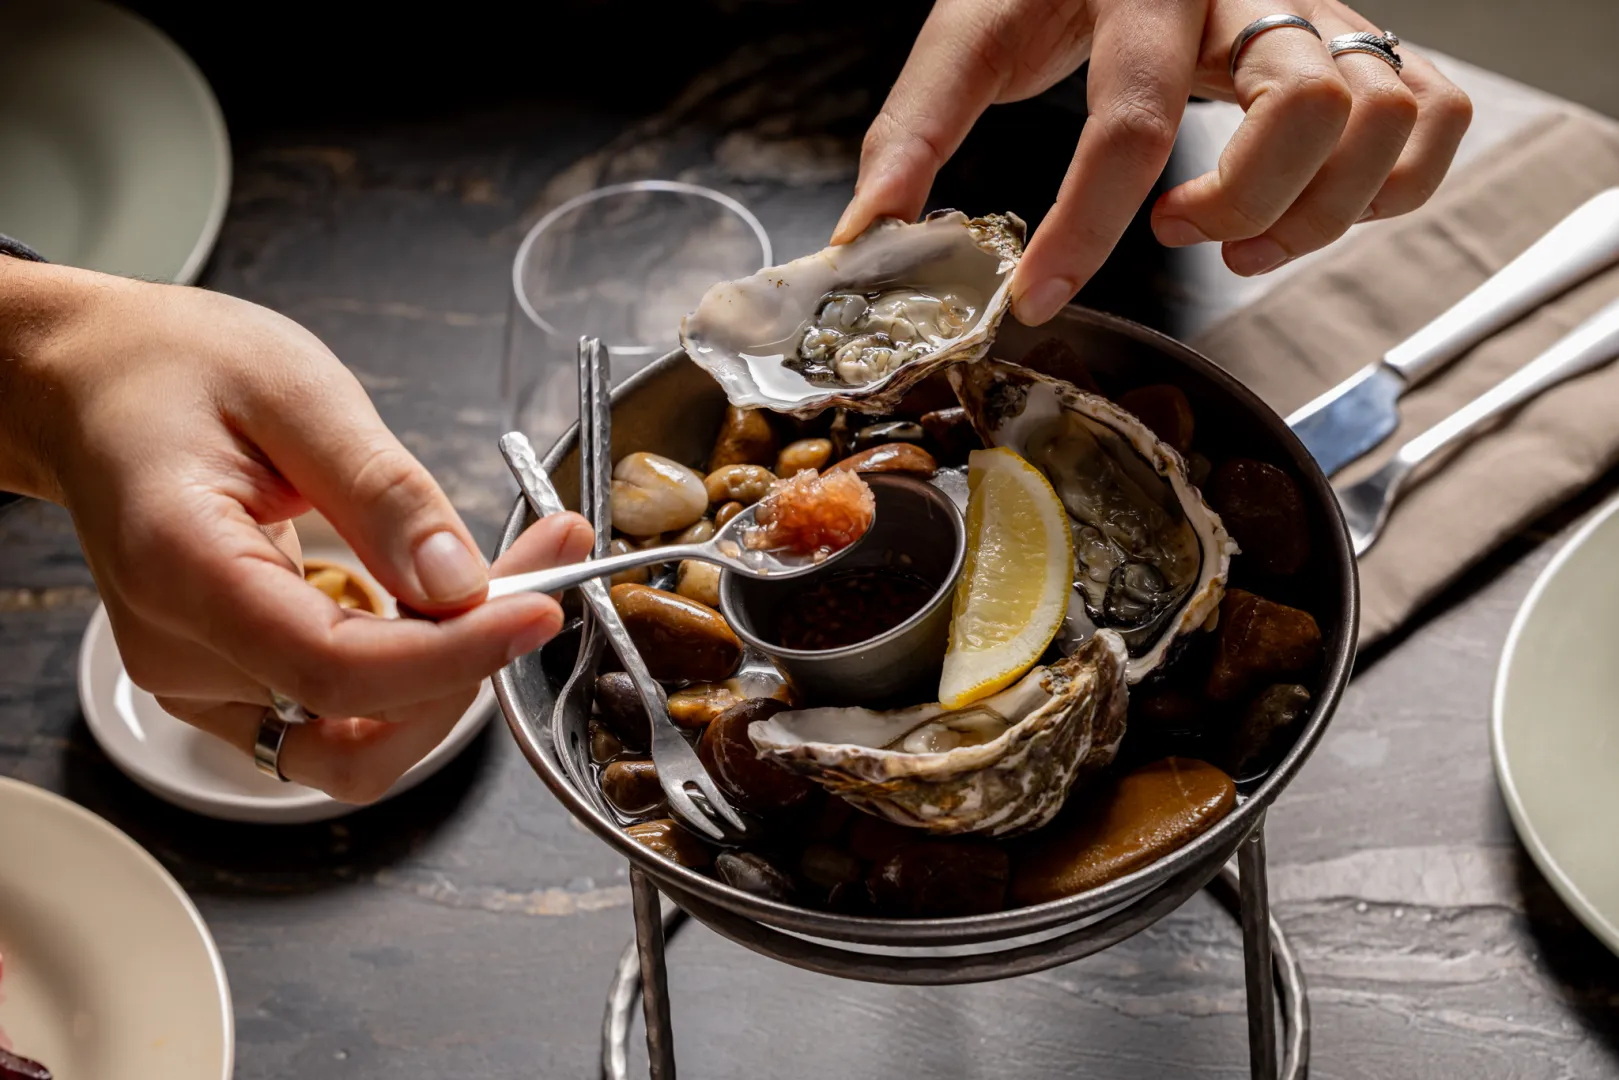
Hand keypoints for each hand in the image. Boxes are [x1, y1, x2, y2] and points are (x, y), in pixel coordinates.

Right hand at [0, 260, 590, 803]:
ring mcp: (202, 683)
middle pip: (357, 719)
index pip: (334, 669)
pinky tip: (447, 602)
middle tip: (545, 567)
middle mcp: (181, 652)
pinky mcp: (232, 685)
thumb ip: (379, 491)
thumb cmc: (177, 374)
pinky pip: (342, 717)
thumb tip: (458, 584)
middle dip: (468, 661)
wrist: (98, 389)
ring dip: (451, 675)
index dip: (453, 656)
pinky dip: (414, 674)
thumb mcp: (296, 391)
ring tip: (511, 577)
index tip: (541, 611)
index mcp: (181, 569)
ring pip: (359, 737)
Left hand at [833, 0, 1472, 323]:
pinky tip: (1314, 211)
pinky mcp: (1354, 39)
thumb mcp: (974, 30)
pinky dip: (1393, 185)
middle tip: (1175, 234)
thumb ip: (916, 129)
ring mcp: (1314, 9)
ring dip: (1319, 209)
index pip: (1133, 117)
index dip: (1087, 225)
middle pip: (1310, 102)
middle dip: (1243, 203)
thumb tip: (866, 238)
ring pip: (1384, 111)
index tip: (1039, 296)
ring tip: (1233, 240)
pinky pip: (1433, 111)